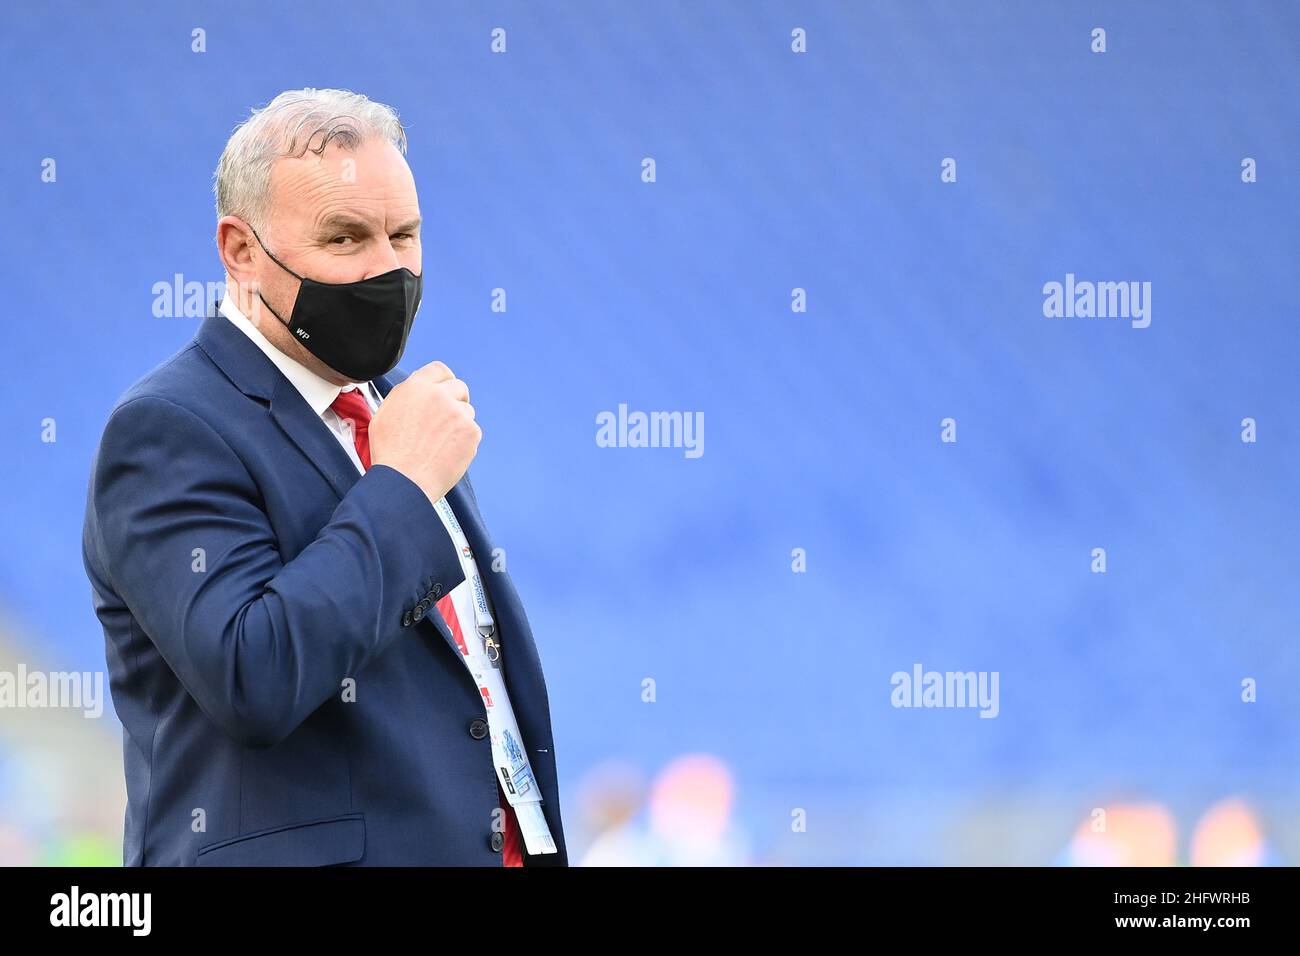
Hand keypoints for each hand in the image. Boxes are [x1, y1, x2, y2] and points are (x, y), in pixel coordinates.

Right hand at [369, 360, 480, 504]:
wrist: (404, 481)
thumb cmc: (390, 452)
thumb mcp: (385, 412)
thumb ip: (406, 394)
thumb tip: (420, 387)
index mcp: (416, 387)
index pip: (439, 370)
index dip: (443, 381)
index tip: (444, 391)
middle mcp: (439, 395)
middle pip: (459, 387)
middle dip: (455, 400)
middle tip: (446, 419)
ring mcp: (458, 413)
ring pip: (467, 411)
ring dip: (459, 423)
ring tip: (440, 443)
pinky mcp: (472, 432)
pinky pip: (473, 431)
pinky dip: (464, 441)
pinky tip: (447, 453)